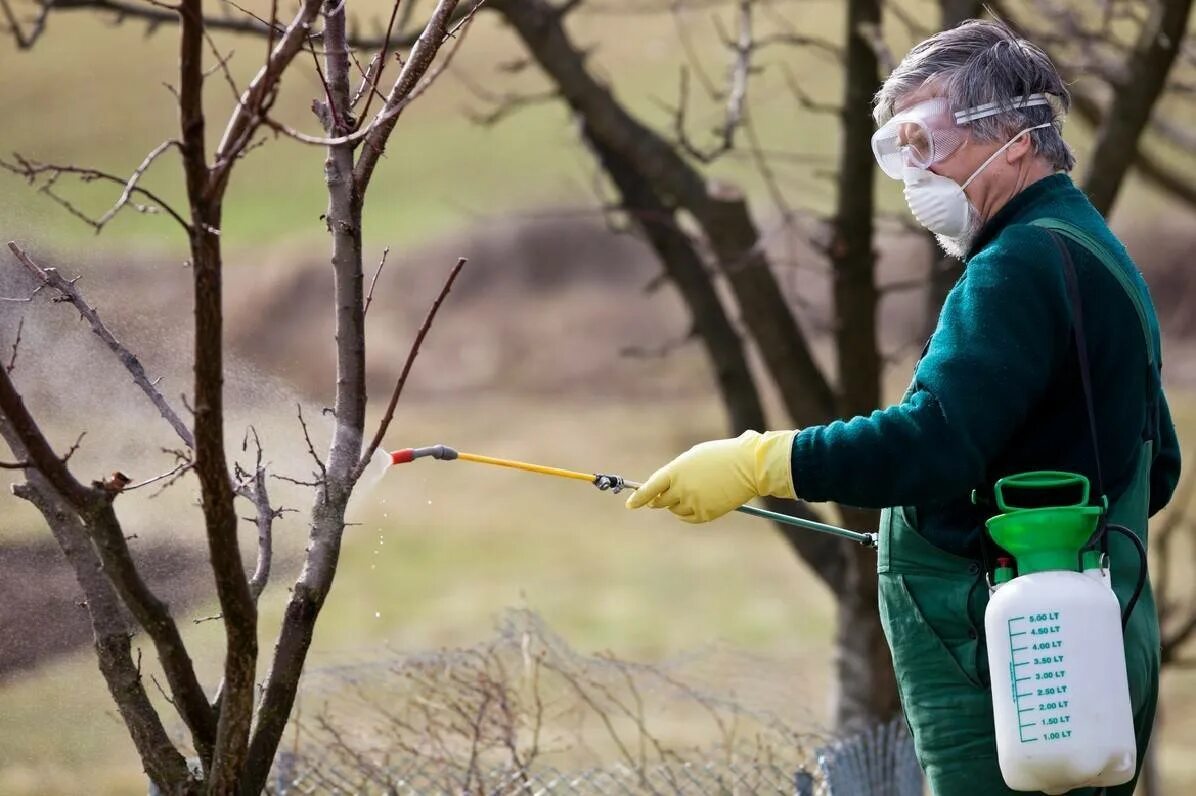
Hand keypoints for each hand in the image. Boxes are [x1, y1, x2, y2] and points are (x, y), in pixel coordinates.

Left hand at [625, 430, 796, 522]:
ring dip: (678, 504)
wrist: (748, 466)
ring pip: (675, 510)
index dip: (638, 498)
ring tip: (696, 491)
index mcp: (675, 471)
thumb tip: (663, 490)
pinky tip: (700, 503)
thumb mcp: (693, 458)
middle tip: (668, 495)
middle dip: (661, 499)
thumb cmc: (721, 456)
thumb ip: (676, 473)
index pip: (650, 488)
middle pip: (660, 502)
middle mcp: (681, 489)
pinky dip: (689, 513)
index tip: (630, 505)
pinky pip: (688, 518)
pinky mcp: (705, 514)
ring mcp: (692, 502)